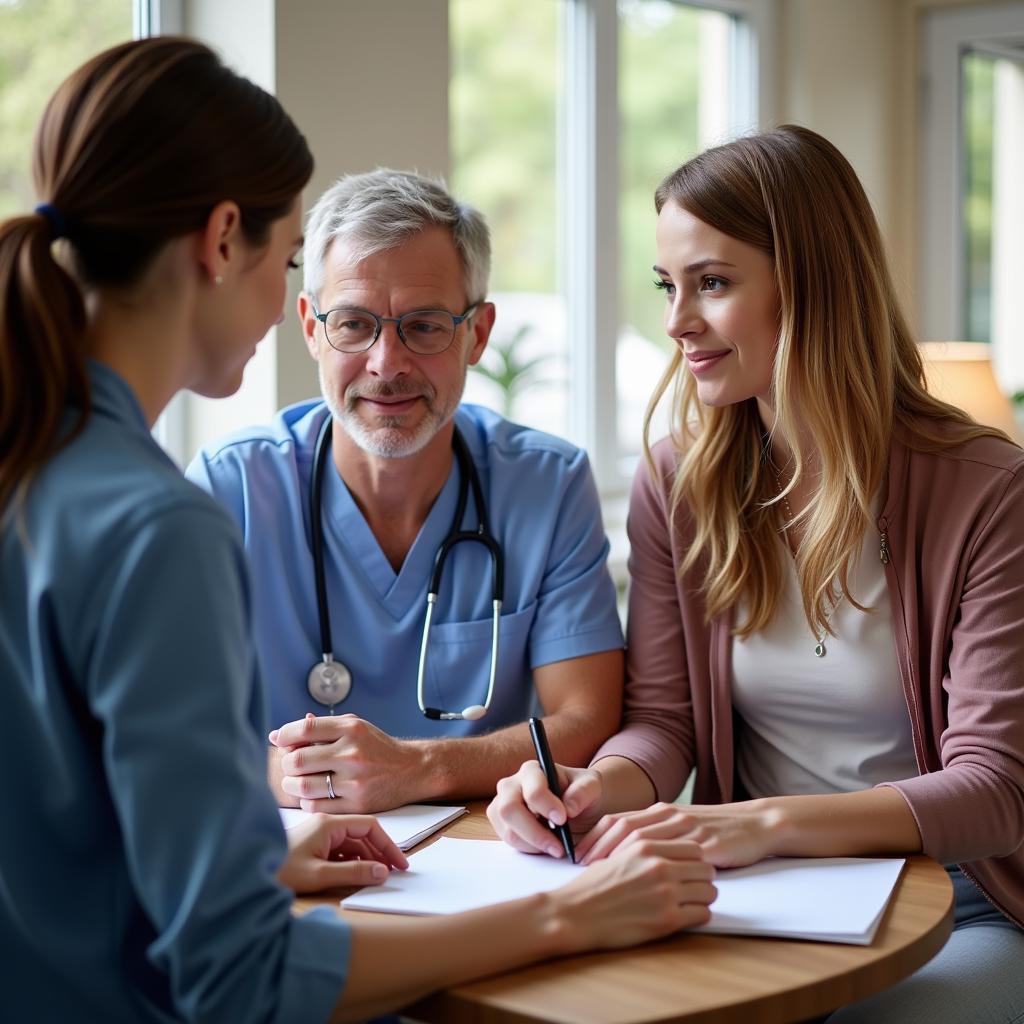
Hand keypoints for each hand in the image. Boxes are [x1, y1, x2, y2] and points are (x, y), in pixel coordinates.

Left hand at [269, 713, 428, 813]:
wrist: (412, 770)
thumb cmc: (378, 748)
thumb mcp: (355, 727)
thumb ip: (320, 729)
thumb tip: (279, 735)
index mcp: (351, 728)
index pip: (305, 729)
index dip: (284, 735)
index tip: (279, 740)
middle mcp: (352, 753)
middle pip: (298, 761)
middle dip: (287, 764)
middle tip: (291, 766)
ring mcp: (354, 780)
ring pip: (303, 787)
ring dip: (292, 785)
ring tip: (297, 781)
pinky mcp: (357, 804)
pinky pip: (316, 806)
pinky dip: (307, 801)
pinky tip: (313, 794)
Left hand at [276, 812, 408, 893]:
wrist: (248, 874)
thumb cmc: (279, 871)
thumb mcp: (319, 875)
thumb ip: (353, 873)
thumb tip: (382, 872)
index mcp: (328, 824)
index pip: (369, 826)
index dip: (387, 844)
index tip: (400, 863)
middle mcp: (325, 826)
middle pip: (362, 835)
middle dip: (380, 853)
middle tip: (395, 873)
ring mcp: (319, 836)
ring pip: (352, 844)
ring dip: (367, 859)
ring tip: (380, 877)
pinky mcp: (313, 848)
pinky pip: (341, 852)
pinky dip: (353, 863)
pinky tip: (359, 875)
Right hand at [487, 759, 603, 857]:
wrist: (578, 808)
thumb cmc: (582, 792)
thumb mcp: (592, 786)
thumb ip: (583, 792)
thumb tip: (569, 808)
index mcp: (533, 770)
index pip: (531, 789)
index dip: (546, 806)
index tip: (563, 819)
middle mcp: (512, 785)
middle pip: (509, 809)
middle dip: (534, 832)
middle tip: (558, 846)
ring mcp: (503, 805)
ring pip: (508, 830)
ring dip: (533, 845)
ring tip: (557, 848)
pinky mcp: (503, 825)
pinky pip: (509, 841)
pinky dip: (529, 849)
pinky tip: (546, 847)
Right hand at [552, 838, 716, 951]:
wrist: (576, 913)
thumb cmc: (593, 886)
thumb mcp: (618, 853)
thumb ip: (646, 849)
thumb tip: (668, 853)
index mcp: (647, 846)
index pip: (694, 847)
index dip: (695, 860)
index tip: (689, 869)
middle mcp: (660, 866)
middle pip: (706, 868)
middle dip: (702, 879)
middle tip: (692, 888)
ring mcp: (666, 893)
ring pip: (709, 891)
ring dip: (702, 898)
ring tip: (689, 903)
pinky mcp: (667, 920)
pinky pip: (702, 914)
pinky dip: (697, 916)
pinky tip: (683, 917)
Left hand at [576, 800, 778, 868]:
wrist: (755, 825)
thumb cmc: (716, 831)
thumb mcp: (680, 828)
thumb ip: (656, 835)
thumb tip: (623, 852)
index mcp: (661, 811)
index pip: (619, 820)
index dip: (596, 836)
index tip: (578, 855)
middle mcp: (669, 816)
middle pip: (624, 827)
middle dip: (599, 846)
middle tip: (581, 866)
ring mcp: (687, 829)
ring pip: (644, 838)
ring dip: (619, 855)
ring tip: (602, 873)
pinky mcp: (705, 844)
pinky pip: (675, 856)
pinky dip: (656, 867)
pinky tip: (646, 879)